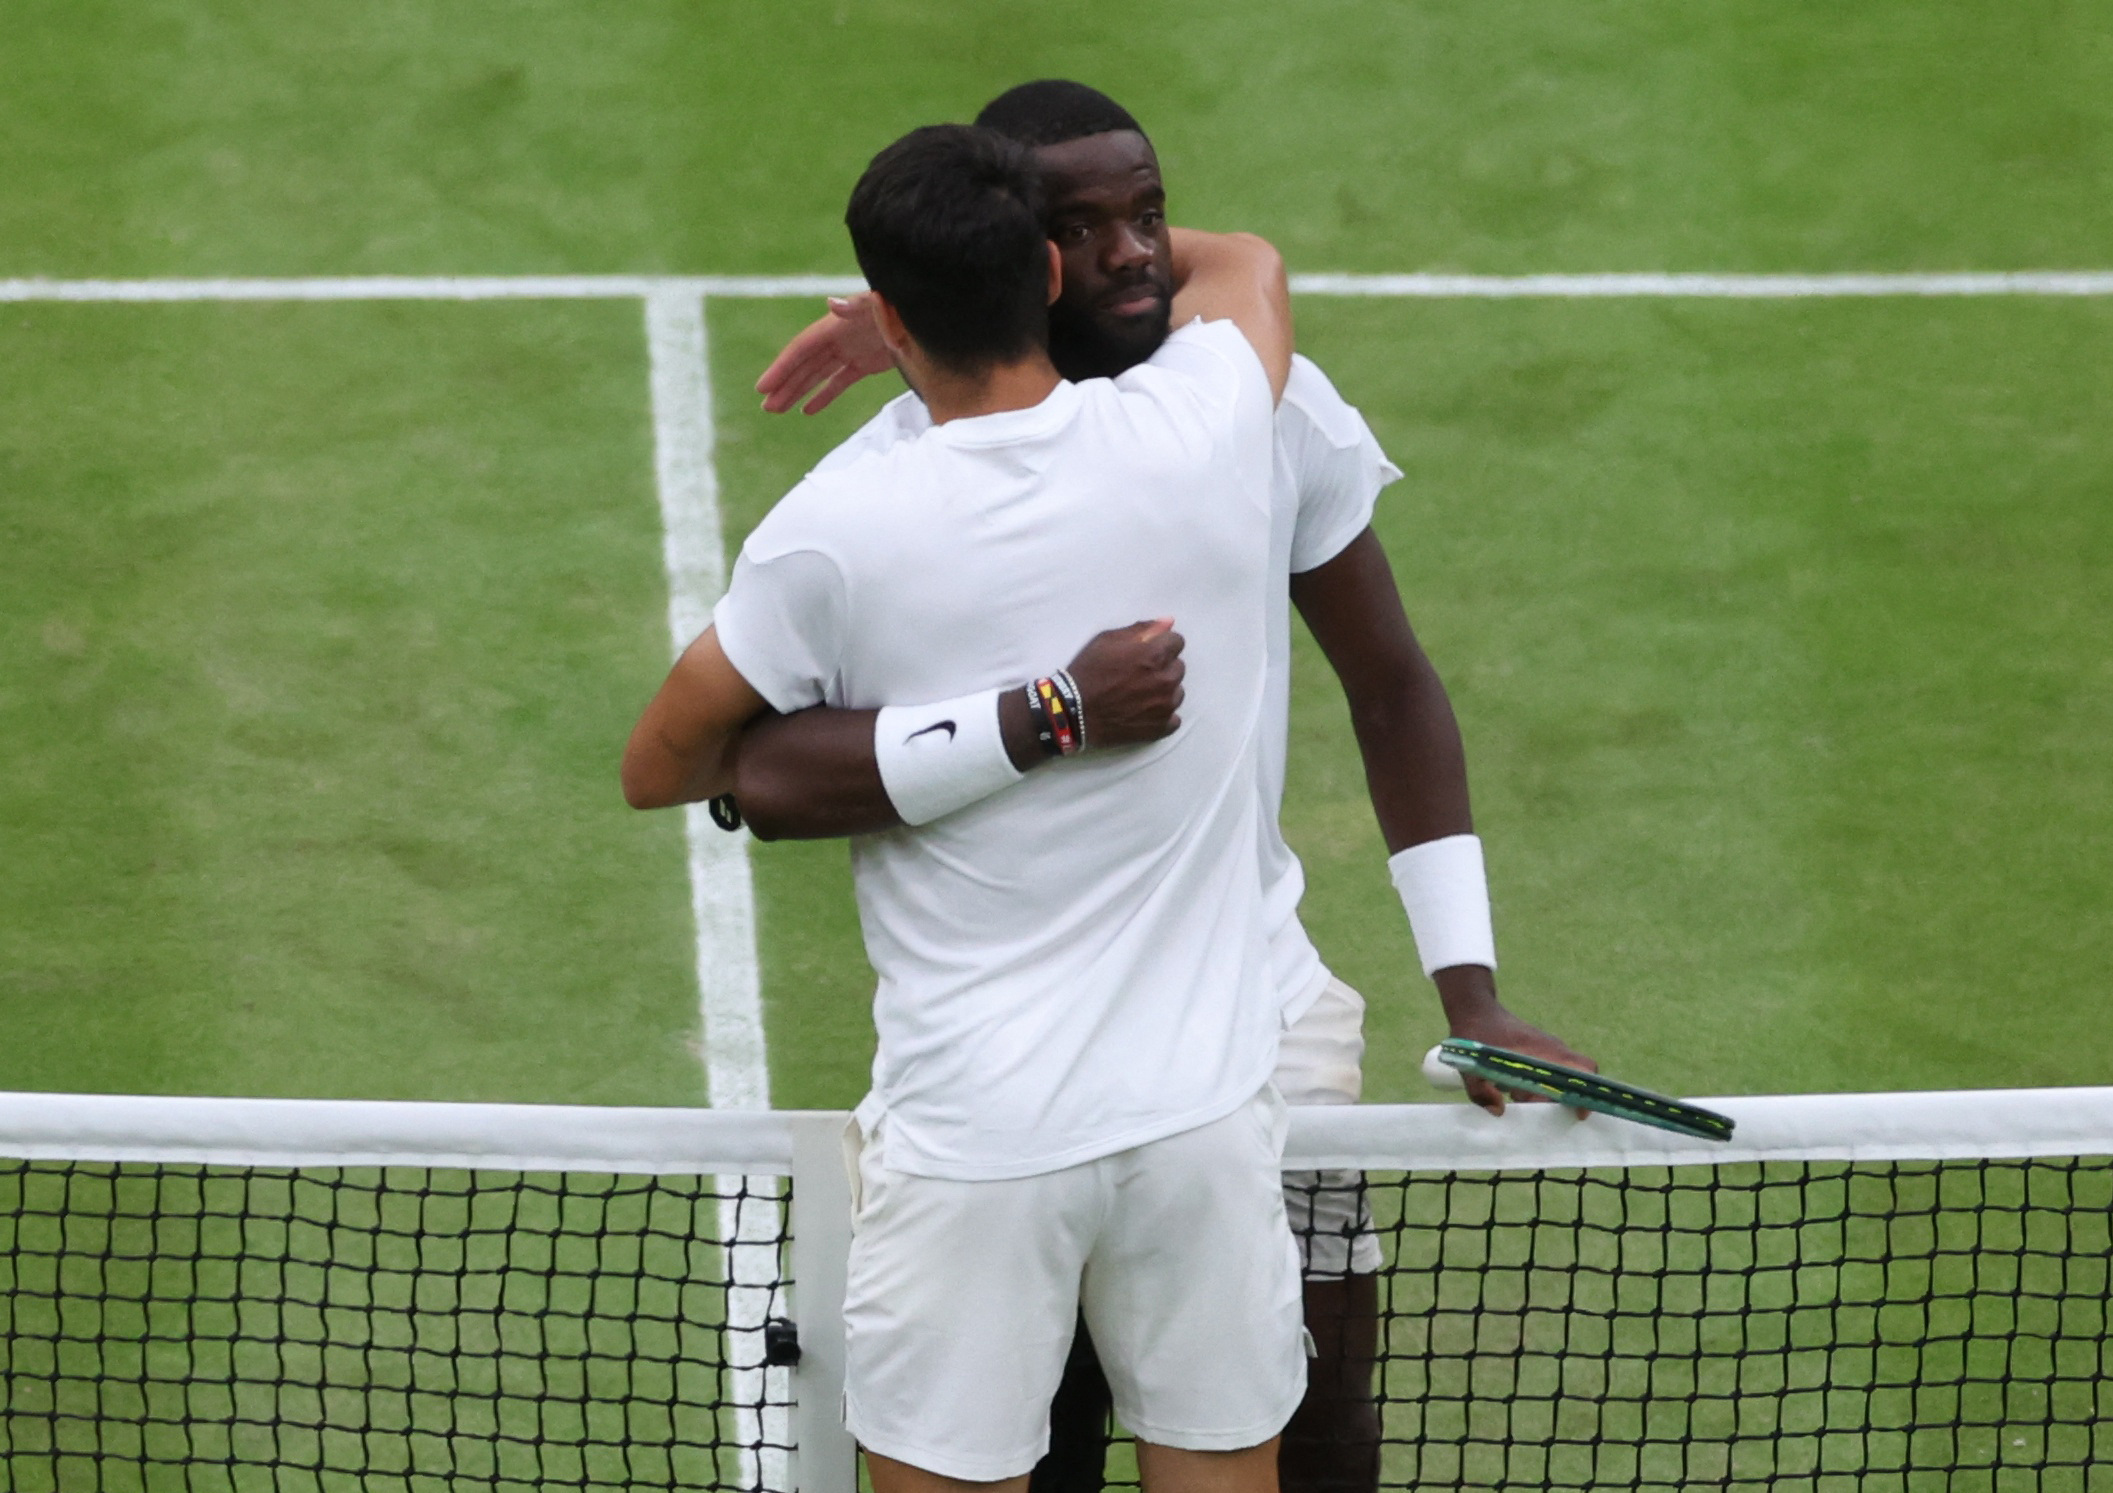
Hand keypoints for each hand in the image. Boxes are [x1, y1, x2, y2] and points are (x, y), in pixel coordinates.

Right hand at [756, 293, 891, 414]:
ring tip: (777, 411)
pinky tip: (808, 411)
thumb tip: (831, 303)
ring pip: (818, 375)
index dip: (782, 368)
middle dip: (785, 386)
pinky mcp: (866, 363)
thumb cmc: (902, 306)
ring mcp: (851, 350)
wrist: (927, 316)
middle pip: (805, 365)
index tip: (763, 388)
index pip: (802, 349)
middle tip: (766, 408)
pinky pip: (839, 381)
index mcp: (836, 325)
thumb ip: (857, 305)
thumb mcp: (880, 305)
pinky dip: (824, 395)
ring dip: (798, 392)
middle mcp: (839, 337)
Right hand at [1066, 619, 1185, 748]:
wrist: (1073, 712)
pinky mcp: (1162, 728)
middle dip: (1163, 668)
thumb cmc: (1089, 671)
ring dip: (1163, 691)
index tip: (1146, 653)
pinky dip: (1161, 716)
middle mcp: (1167, 679)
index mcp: (1156, 655)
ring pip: (1176, 692)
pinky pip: (1173, 718)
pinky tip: (1143, 713)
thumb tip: (1169, 623)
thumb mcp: (1107, 640)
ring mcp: (1166, 706)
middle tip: (1138, 675)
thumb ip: (1142, 629)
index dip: (1161, 645)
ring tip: (1139, 696)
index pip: (1177, 642)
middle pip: (1178, 667)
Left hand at [1436, 967, 1595, 1116]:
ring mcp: (1550, 1049)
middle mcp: (1553, 1050)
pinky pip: (1553, 1072)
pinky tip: (1515, 1088)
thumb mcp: (1470, 1067)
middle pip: (1578, 1078)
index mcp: (1543, 1052)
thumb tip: (1500, 1111)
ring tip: (1518, 1094)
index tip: (1578, 1113)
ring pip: (1564, 1077)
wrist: (1476, 1011)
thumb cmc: (1475, 1037)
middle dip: (1561, 1099)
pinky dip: (1541, 1085)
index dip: (1585, 1093)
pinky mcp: (1542, 1050)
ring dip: (1547, 1093)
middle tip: (1534, 1105)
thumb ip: (1482, 1092)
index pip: (1582, 1070)